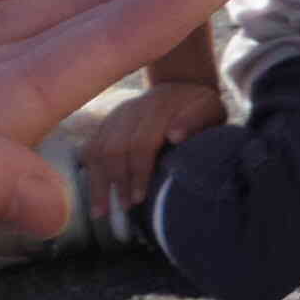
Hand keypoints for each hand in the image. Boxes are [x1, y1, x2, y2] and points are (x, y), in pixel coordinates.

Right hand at [83, 81, 227, 218]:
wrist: (180, 87)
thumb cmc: (199, 107)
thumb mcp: (209, 110)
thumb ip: (195, 121)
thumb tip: (174, 136)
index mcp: (159, 107)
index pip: (141, 143)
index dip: (138, 173)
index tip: (139, 198)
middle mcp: (132, 109)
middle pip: (114, 148)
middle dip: (118, 182)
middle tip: (124, 208)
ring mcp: (116, 115)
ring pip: (97, 150)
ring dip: (99, 183)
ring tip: (101, 211)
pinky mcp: (106, 123)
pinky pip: (91, 148)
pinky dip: (90, 173)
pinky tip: (94, 195)